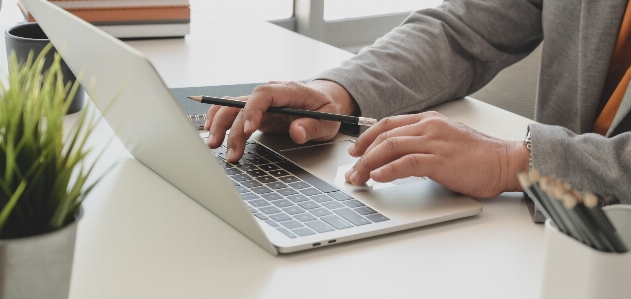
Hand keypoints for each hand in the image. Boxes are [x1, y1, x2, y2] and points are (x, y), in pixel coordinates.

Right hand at [204, 80, 357, 161]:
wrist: (323, 101)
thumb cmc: (326, 110)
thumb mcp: (329, 121)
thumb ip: (313, 127)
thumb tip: (297, 132)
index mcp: (289, 91)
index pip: (263, 95)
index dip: (252, 111)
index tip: (247, 130)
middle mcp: (270, 94)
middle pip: (242, 103)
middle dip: (230, 125)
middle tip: (227, 149)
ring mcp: (261, 103)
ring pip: (232, 107)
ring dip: (220, 125)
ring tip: (215, 146)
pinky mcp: (255, 112)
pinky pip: (233, 112)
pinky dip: (220, 120)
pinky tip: (213, 133)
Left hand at [345, 112, 528, 197]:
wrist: (505, 162)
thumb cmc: (478, 157)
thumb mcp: (445, 142)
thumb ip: (422, 145)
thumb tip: (396, 159)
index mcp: (429, 121)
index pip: (388, 124)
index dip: (366, 137)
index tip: (355, 151)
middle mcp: (429, 127)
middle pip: (384, 136)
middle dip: (362, 155)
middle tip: (352, 171)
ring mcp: (435, 142)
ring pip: (390, 148)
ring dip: (368, 164)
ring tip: (358, 177)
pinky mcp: (440, 160)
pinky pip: (407, 162)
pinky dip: (388, 170)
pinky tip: (377, 177)